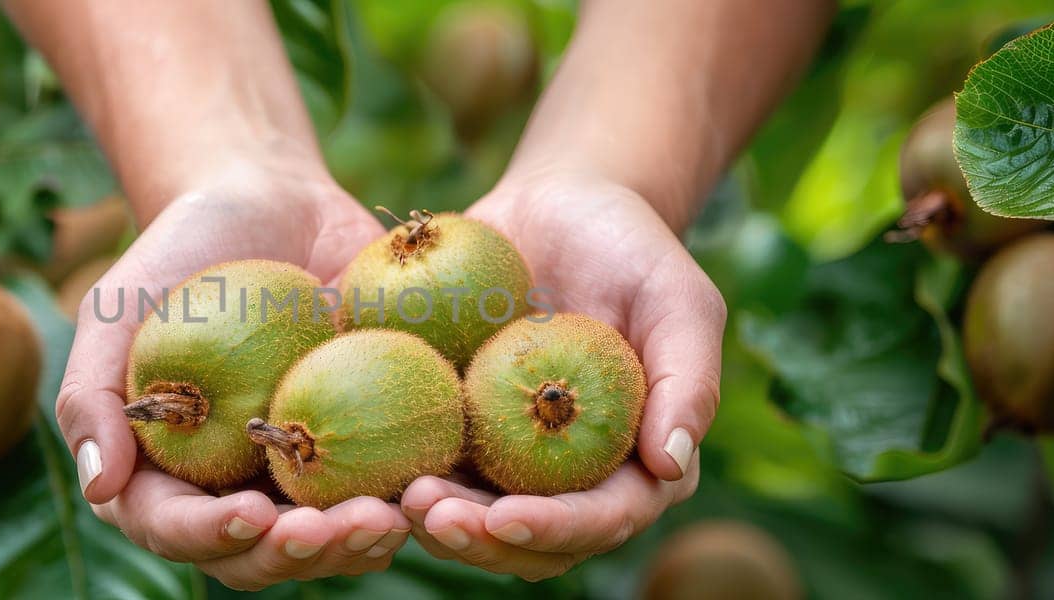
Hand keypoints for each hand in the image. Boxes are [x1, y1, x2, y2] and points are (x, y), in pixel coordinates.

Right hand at [54, 164, 410, 589]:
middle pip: (257, 557)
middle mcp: (230, 491)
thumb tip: (100, 486)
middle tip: (334, 529)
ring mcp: (300, 477)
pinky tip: (430, 486)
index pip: (174, 528)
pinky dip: (407, 500)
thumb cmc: (176, 258)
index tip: (252, 514)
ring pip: (326, 542)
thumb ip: (92, 396)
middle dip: (294, 555)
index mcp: (162, 475)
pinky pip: (385, 492)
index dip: (210, 536)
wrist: (267, 205)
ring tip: (389, 518)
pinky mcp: (364, 448)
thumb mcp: (116, 310)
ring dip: (356, 546)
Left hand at [402, 171, 723, 579]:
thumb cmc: (631, 248)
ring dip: (435, 523)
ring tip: (398, 497)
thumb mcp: (678, 297)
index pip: (603, 518)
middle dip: (482, 541)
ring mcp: (509, 459)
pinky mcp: (459, 431)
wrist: (557, 207)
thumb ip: (689, 377)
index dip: (557, 528)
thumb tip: (671, 462)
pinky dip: (397, 479)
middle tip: (430, 513)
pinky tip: (365, 468)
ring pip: (473, 522)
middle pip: (530, 541)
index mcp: (635, 463)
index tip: (507, 518)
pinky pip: (426, 469)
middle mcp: (571, 477)